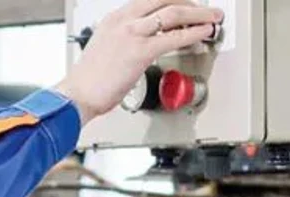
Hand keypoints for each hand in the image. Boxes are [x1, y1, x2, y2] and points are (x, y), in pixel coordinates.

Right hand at [55, 0, 223, 122]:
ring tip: (213, 18)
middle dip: (190, 2)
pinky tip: (204, 33)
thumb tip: (141, 45)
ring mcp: (132, 33)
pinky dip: (194, 33)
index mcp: (115, 18)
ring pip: (174, 12)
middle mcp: (124, 20)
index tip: (186, 4)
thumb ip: (124, 40)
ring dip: (199, 13)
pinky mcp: (140, 52)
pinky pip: (174, 37)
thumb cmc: (89, 80)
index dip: (173, 0)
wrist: (77, 95)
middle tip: (206, 9)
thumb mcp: (105, 48)